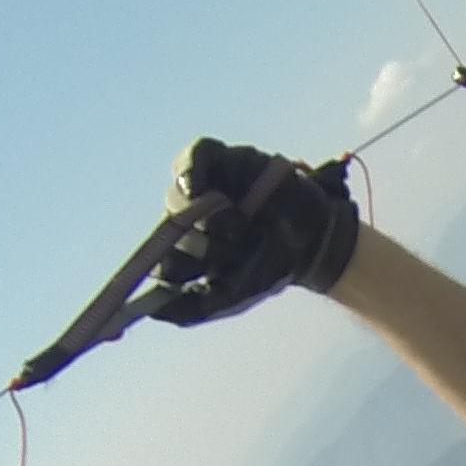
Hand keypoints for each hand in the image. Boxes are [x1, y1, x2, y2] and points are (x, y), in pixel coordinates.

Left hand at [149, 139, 361, 327]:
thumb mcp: (232, 294)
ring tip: (241, 225)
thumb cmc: (272, 266)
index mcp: (187, 252)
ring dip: (205, 215)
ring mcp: (203, 188)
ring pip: (178, 195)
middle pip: (170, 226)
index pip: (159, 257)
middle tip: (232, 249)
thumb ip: (193, 306)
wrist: (314, 239)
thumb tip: (151, 310)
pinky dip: (195, 170)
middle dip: (199, 243)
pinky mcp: (221, 161)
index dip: (167, 266)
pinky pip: (197, 155)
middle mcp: (190, 219)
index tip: (183, 275)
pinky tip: (201, 189)